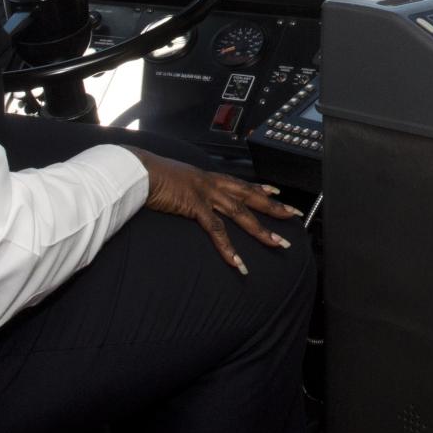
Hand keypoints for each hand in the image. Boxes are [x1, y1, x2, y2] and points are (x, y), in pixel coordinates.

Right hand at [128, 148, 300, 274]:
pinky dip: (229, 248)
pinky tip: (238, 262)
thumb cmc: (152, 175)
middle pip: (251, 197)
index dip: (261, 188)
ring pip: (242, 214)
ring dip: (261, 231)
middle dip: (274, 207)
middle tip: (294, 216)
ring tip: (278, 244)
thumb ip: (188, 187)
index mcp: (208, 177)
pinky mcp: (195, 206)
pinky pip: (217, 231)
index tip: (277, 193)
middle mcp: (213, 183)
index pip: (242, 183)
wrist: (138, 170)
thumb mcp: (177, 179)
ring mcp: (206, 194)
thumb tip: (188, 195)